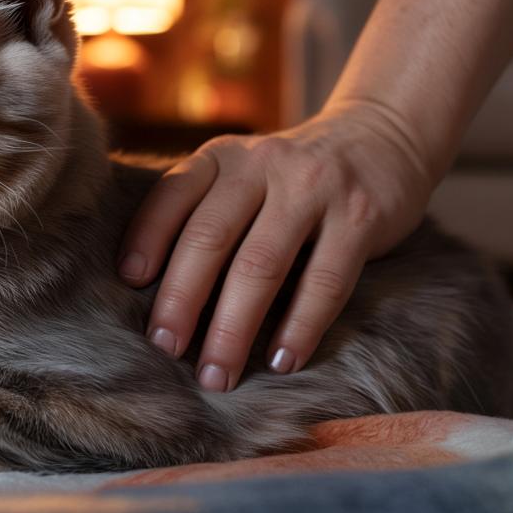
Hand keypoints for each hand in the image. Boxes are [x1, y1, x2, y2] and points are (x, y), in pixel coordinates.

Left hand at [118, 102, 434, 391]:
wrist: (383, 137)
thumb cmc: (291, 178)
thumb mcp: (242, 174)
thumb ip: (204, 212)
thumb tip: (151, 291)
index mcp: (222, 157)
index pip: (173, 195)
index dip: (147, 238)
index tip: (129, 283)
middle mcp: (262, 166)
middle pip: (210, 238)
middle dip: (182, 300)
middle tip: (164, 350)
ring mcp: (313, 189)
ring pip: (262, 266)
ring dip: (234, 328)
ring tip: (216, 375)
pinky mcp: (360, 217)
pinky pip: (325, 281)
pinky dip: (299, 327)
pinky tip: (281, 362)